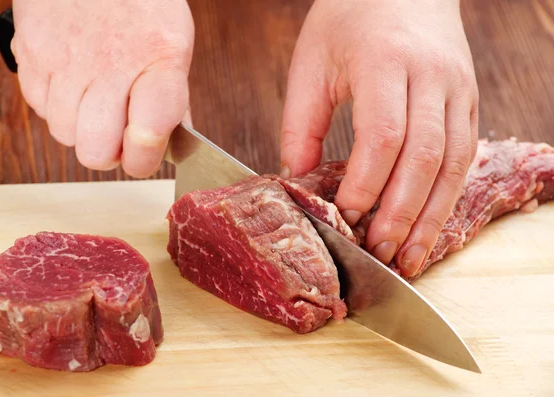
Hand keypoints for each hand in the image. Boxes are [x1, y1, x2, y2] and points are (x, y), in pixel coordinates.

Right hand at [11, 0, 193, 177]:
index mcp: (158, 61)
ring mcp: (65, 60)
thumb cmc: (139, 4)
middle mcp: (110, 64)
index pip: (147, 135)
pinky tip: (71, 82)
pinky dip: (55, 105)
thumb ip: (173, 99)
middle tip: (116, 134)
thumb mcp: (173, 45)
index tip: (144, 157)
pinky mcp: (31, 53)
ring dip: (80, 129)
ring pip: (64, 134)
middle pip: (96, 151)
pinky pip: (38, 108)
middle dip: (108, 153)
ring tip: (93, 100)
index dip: (144, 159)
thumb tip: (171, 146)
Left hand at [280, 0, 478, 277]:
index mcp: (386, 61)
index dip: (367, 183)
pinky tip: (429, 226)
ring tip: (409, 257)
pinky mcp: (468, 101)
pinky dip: (447, 197)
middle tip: (380, 253)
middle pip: (425, 157)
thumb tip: (297, 179)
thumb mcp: (311, 62)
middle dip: (401, 212)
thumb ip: (301, 123)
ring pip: (453, 164)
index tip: (347, 215)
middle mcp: (432, 76)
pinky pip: (465, 157)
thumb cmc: (349, 18)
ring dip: (431, 216)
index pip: (384, 135)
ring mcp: (457, 88)